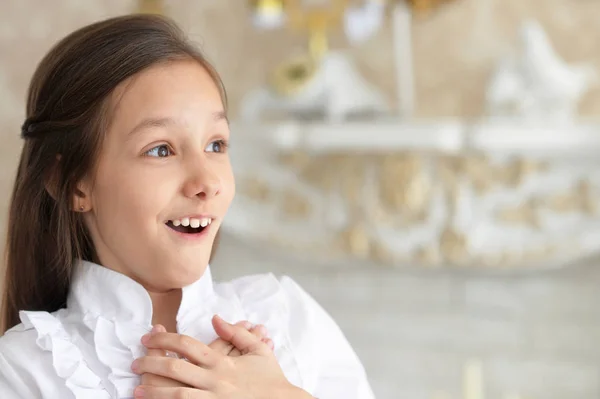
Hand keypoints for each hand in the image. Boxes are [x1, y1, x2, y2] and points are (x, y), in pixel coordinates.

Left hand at [132, 315, 302, 398]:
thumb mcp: (258, 351)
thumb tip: (215, 318)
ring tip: (136, 390)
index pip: (186, 345)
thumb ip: (236, 333)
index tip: (148, 338)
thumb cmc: (271, 379)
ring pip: (175, 395)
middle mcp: (215, 381)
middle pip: (174, 369)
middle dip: (150, 364)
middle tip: (134, 363)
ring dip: (153, 392)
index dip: (163, 339)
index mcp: (222, 362)